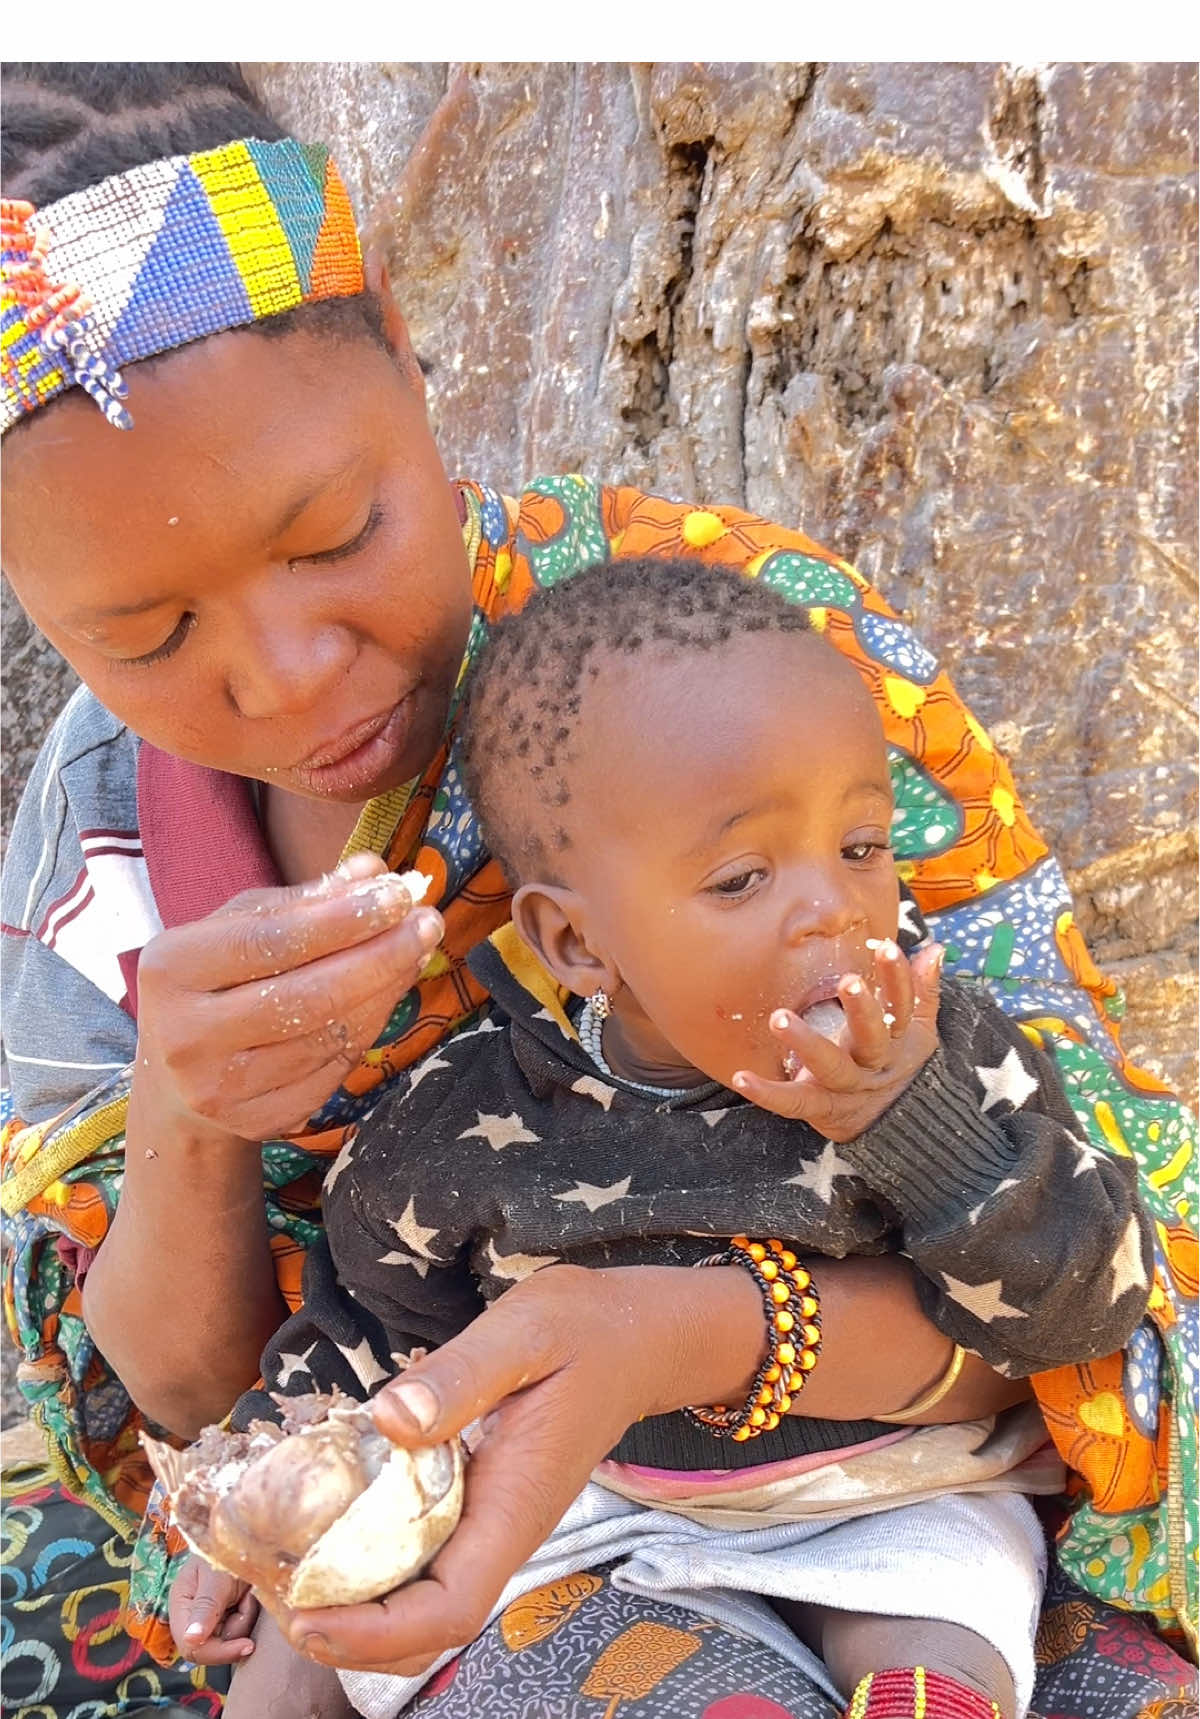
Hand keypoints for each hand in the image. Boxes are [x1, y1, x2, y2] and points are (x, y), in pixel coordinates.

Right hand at [132, 853, 442, 1143]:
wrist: (176, 1080)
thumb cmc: (217, 980)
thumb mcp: (239, 927)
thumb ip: (305, 899)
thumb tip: (373, 871)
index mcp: (171, 969)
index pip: (271, 940)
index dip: (343, 919)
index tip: (397, 894)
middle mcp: (187, 1035)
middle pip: (307, 996)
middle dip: (380, 956)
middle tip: (428, 923)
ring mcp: (220, 1088)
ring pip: (328, 1037)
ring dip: (386, 991)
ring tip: (417, 952)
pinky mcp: (256, 1122)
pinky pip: (333, 1072)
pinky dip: (370, 1029)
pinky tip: (389, 996)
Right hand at [169, 1553, 258, 1665]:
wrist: (247, 1535)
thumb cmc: (226, 1549)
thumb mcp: (216, 1576)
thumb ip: (205, 1607)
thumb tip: (191, 1640)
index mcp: (181, 1606)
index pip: (191, 1647)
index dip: (218, 1652)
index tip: (247, 1645)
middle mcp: (191, 1616)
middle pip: (209, 1649)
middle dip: (234, 1634)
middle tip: (250, 1606)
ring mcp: (209, 1617)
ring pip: (227, 1640)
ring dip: (244, 1620)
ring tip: (248, 1593)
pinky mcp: (225, 1616)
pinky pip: (238, 1630)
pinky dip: (248, 1616)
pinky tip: (250, 1597)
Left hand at [275, 1263, 750, 1676]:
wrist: (635, 1333)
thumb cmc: (586, 1329)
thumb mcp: (524, 1333)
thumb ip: (462, 1375)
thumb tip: (389, 1419)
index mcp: (514, 1508)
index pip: (448, 1609)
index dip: (374, 1632)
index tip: (305, 1612)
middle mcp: (500, 1530)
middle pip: (425, 1626)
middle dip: (349, 1634)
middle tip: (271, 1596)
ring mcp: (490, 1520)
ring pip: (420, 1598)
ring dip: (355, 1605)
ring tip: (284, 1570)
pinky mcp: (480, 1500)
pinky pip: (422, 1554)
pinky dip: (371, 1558)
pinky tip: (327, 1521)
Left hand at [732, 940, 942, 1139]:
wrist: (893, 1128)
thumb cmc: (897, 1065)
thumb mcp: (917, 1030)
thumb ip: (923, 990)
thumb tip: (937, 948)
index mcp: (896, 1042)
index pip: (902, 1008)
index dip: (898, 980)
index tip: (887, 947)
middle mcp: (872, 1065)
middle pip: (871, 1039)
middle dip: (862, 1011)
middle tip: (850, 981)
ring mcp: (845, 1088)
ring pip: (830, 1067)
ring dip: (806, 1043)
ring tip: (780, 1018)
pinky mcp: (819, 1109)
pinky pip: (792, 1103)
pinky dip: (766, 1093)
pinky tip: (741, 1076)